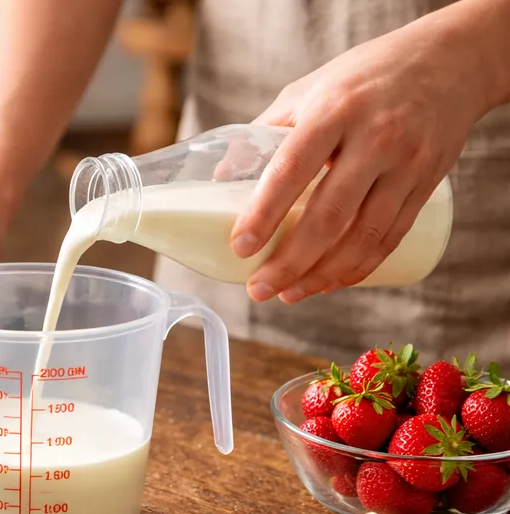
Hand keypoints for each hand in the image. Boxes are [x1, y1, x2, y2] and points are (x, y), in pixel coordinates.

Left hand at [230, 17, 490, 303]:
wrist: (451, 60)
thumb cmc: (363, 76)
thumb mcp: (307, 91)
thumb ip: (264, 133)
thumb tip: (220, 180)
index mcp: (334, 110)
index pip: (292, 169)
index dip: (264, 213)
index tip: (239, 247)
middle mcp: (374, 138)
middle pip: (329, 215)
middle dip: (289, 262)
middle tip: (257, 289)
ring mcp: (406, 164)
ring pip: (363, 237)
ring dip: (322, 275)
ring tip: (287, 295)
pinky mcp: (426, 185)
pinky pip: (390, 238)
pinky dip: (359, 268)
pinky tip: (330, 283)